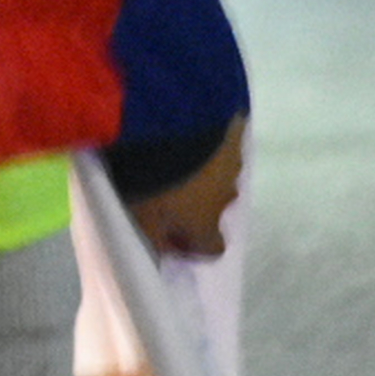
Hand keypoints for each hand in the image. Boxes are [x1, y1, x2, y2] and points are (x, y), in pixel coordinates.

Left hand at [128, 115, 245, 259]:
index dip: (192, 244)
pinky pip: (221, 139)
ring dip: (202, 169)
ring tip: (174, 155)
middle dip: (197, 201)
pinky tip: (186, 130)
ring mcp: (233, 161)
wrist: (170, 124)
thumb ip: (152, 239)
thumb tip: (161, 251)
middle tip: (168, 186)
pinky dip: (207, 140)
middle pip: (215, 207)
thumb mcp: (141, 217)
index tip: (171, 233)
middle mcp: (227, 196)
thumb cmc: (151, 180)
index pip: (212, 247)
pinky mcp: (234, 129)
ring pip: (220, 173)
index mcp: (206, 223)